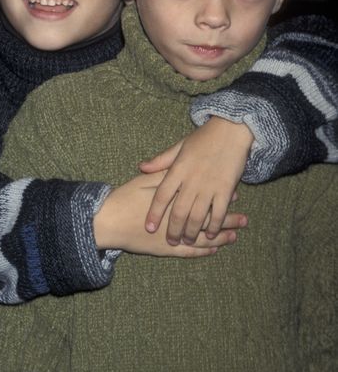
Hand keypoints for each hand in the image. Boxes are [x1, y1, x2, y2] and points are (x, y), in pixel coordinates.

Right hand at [93, 171, 246, 257]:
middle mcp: (176, 220)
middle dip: (227, 220)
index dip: (218, 195)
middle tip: (245, 220)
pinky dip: (202, 251)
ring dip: (220, 238)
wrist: (106, 222)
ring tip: (235, 236)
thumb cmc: (124, 198)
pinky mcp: (164, 250)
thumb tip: (183, 167)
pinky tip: (214, 250)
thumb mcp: (144, 181)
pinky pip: (188, 253)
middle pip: (206, 219)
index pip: (202, 197)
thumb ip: (163, 173)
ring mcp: (171, 237)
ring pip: (201, 238)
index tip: (234, 193)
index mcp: (174, 200)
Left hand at [139, 117, 252, 244]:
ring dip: (192, 232)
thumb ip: (161, 160)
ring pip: (198, 215)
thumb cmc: (203, 137)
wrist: (231, 129)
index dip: (154, 213)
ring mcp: (210, 186)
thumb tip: (141, 167)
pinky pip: (219, 212)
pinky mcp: (226, 189)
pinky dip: (214, 225)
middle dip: (174, 229)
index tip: (149, 227)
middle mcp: (192, 180)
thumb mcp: (179, 146)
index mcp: (178, 169)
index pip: (162, 196)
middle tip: (170, 241)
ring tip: (187, 241)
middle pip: (179, 211)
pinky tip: (211, 235)